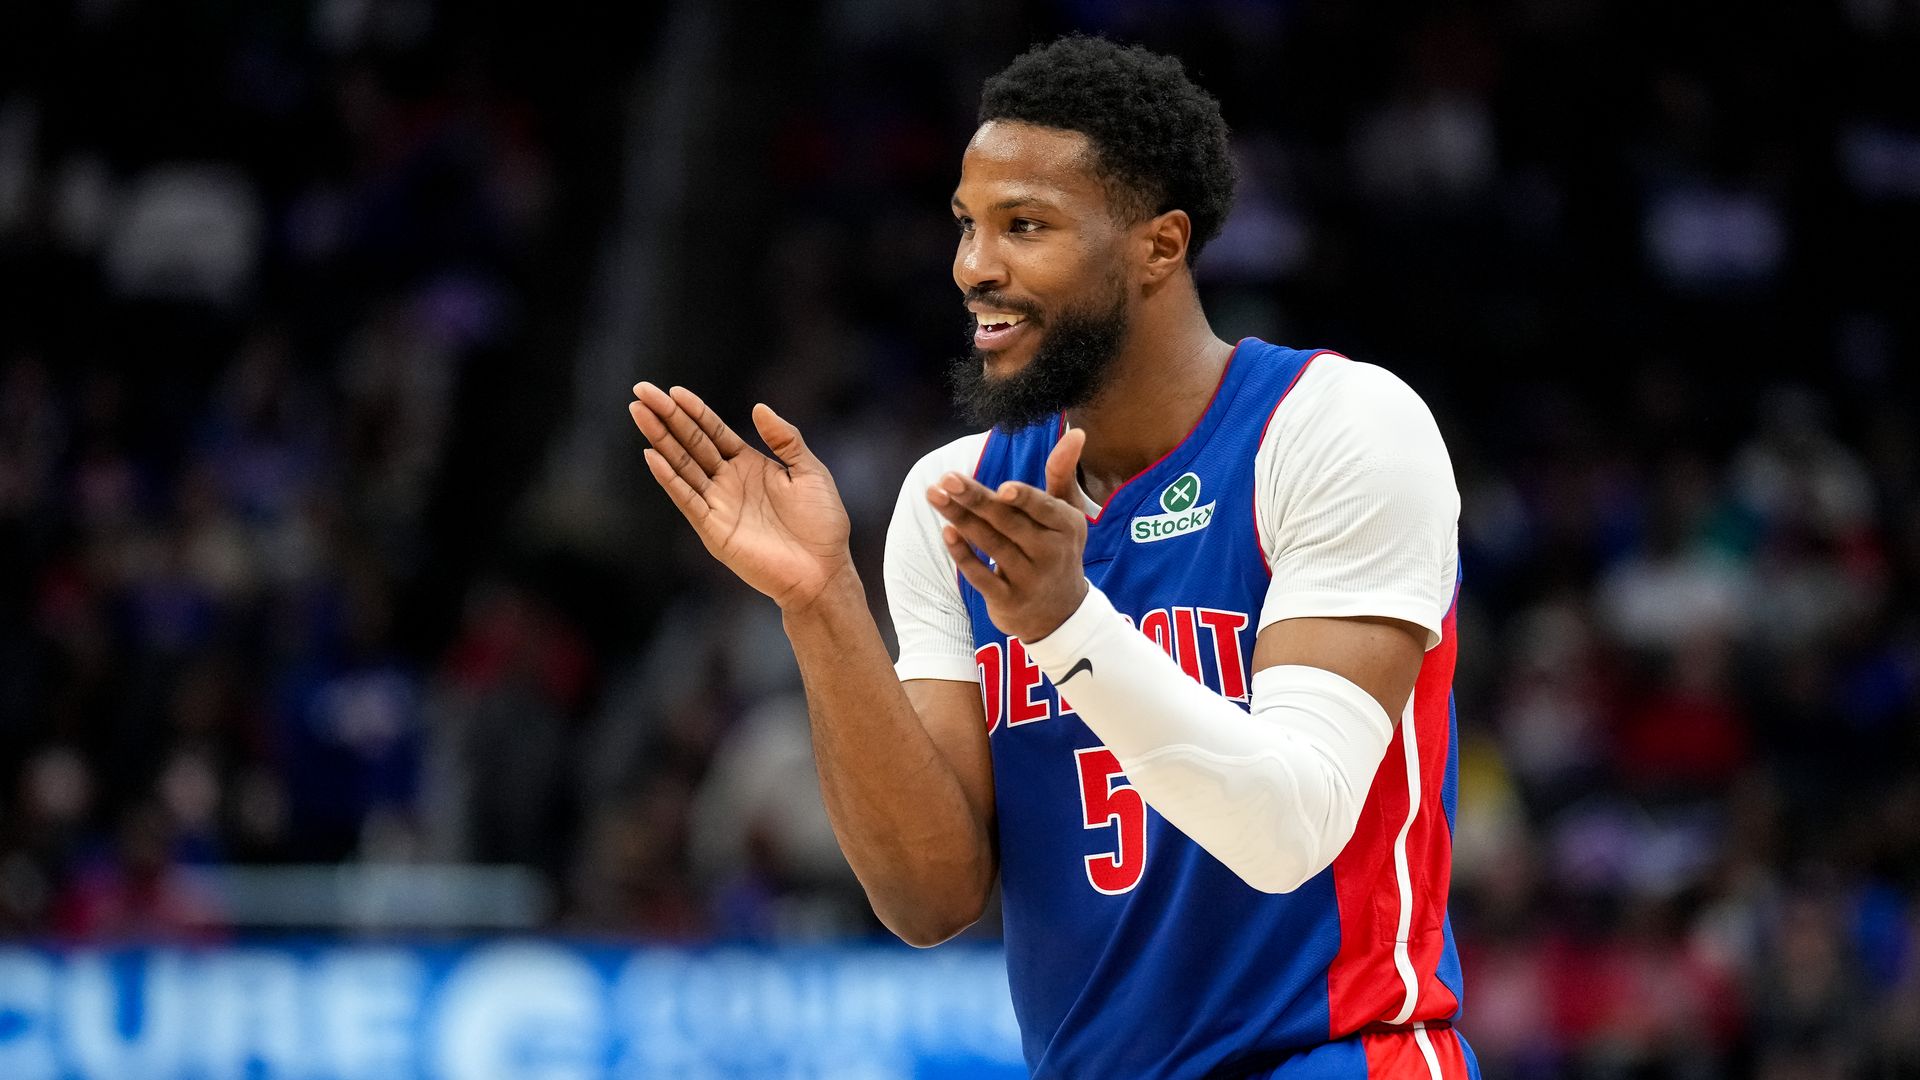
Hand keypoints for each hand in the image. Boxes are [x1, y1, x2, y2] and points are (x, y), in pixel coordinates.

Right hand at [629, 383, 854, 612]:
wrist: (823, 570)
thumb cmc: (822, 524)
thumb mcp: (810, 471)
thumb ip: (786, 439)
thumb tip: (759, 407)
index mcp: (749, 464)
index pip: (713, 431)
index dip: (693, 411)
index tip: (672, 390)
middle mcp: (728, 481)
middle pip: (690, 442)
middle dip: (666, 417)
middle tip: (641, 391)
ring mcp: (718, 504)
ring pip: (682, 465)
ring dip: (660, 439)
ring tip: (639, 413)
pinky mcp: (713, 529)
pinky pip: (687, 499)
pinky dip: (669, 478)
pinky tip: (652, 455)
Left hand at [929, 426, 1089, 642]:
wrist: (1060, 613)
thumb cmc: (1058, 548)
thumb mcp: (1067, 512)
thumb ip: (1063, 472)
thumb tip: (1076, 431)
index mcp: (1066, 526)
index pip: (1043, 509)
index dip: (1024, 499)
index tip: (1002, 487)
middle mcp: (1050, 553)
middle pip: (1008, 522)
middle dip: (975, 499)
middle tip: (947, 478)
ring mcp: (1028, 579)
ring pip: (990, 544)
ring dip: (960, 519)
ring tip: (934, 495)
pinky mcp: (1007, 600)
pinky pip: (981, 576)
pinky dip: (963, 555)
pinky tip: (946, 532)